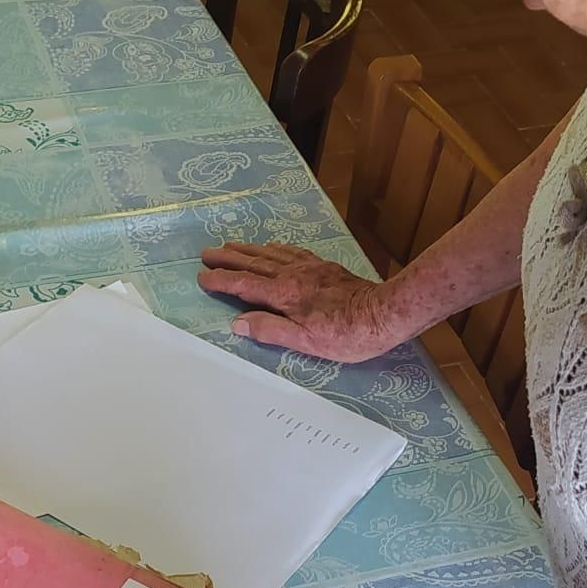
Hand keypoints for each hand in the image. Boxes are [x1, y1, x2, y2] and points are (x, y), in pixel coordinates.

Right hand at [197, 244, 407, 360]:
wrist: (384, 313)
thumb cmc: (347, 335)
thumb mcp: (306, 342)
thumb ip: (270, 330)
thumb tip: (238, 323)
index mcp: (285, 295)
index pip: (244, 285)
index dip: (221, 280)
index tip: (202, 276)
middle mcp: (293, 276)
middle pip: (253, 263)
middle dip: (228, 258)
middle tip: (206, 253)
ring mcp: (309, 268)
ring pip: (270, 255)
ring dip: (247, 250)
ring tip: (229, 245)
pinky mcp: (323, 267)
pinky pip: (292, 252)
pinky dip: (275, 248)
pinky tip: (271, 247)